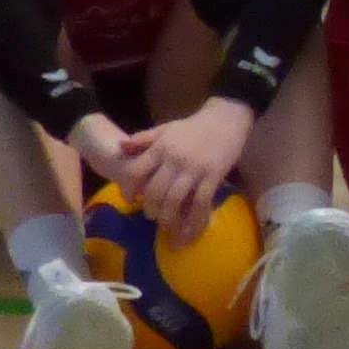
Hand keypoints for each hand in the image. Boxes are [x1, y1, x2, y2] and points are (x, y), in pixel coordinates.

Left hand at [105, 94, 256, 236]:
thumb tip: (121, 147)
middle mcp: (175, 160)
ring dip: (169, 217)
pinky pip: (201, 202)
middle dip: (150, 208)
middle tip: (151, 215)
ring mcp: (195, 169)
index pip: (136, 171)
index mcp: (161, 148)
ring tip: (167, 224)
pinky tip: (190, 229)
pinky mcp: (214, 177)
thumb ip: (144, 138)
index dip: (129, 188)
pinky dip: (194, 219)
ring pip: (176, 200)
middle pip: (155, 191)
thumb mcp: (165, 128)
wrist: (227, 119)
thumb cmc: (194, 126)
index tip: (129, 199)